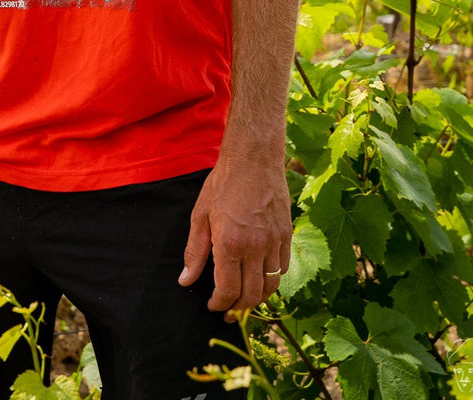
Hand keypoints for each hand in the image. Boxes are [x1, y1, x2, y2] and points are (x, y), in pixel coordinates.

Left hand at [178, 149, 291, 318]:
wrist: (253, 161)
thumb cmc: (222, 184)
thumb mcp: (200, 215)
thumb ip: (194, 251)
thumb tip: (186, 280)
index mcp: (230, 243)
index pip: (228, 290)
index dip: (220, 304)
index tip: (212, 306)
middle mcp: (255, 248)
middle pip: (252, 295)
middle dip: (238, 309)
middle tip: (228, 312)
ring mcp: (274, 243)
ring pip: (271, 287)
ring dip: (257, 299)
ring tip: (244, 299)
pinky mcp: (287, 236)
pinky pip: (282, 270)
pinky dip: (271, 281)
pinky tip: (260, 278)